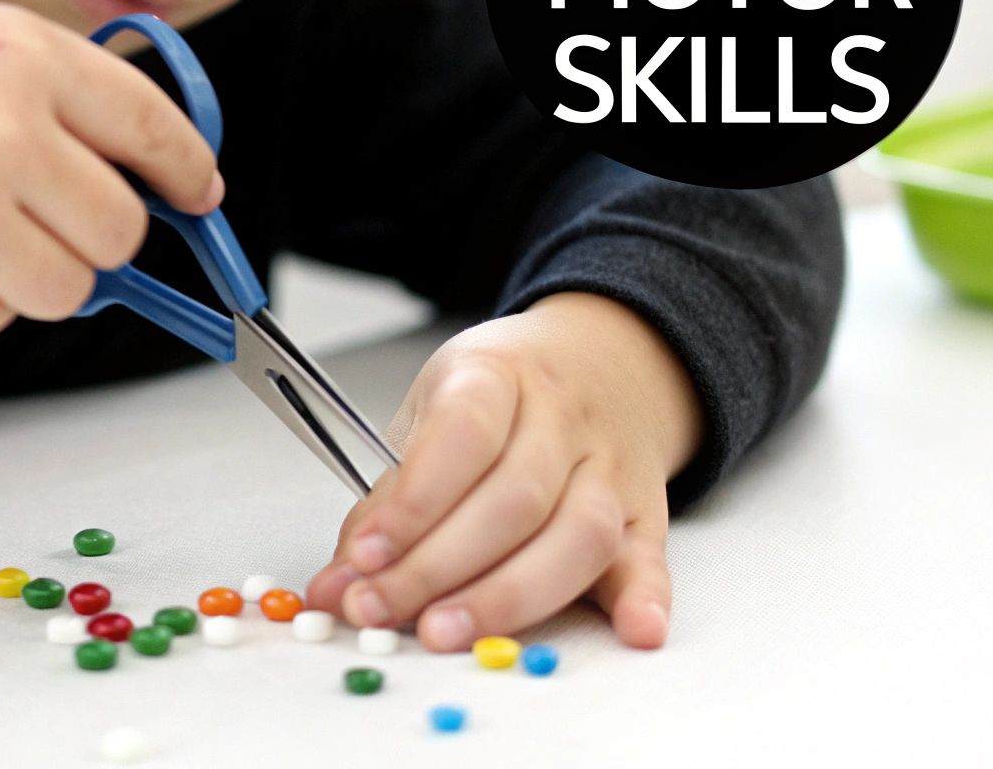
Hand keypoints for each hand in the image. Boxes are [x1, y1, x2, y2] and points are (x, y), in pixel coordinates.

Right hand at [0, 0, 221, 334]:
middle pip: (120, 230)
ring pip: (65, 289)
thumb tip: (133, 175)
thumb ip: (44, 89)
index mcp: (23, 54)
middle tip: (57, 222)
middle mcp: (5, 130)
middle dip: (102, 239)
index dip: (186, 173)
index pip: (153, 130)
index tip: (196, 196)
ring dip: (37, 276)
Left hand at [305, 291, 702, 650]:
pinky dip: (644, 599)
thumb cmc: (499, 394)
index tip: (364, 556)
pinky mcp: (644, 514)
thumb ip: (390, 495)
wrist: (600, 361)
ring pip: (579, 534)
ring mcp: (609, 467)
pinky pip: (650, 558)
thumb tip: (341, 580)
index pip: (462, 434)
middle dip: (437, 567)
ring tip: (445, 632)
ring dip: (509, 597)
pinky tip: (632, 631)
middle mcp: (563, 417)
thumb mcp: (430, 412)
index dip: (413, 502)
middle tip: (379, 609)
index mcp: (498, 373)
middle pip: (515, 499)